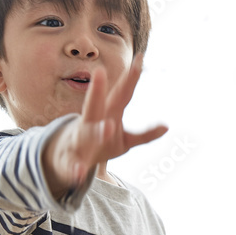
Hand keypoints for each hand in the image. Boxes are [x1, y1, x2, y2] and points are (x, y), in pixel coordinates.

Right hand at [43, 54, 166, 195]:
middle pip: (94, 105)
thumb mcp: (125, 140)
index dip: (131, 79)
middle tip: (100, 71)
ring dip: (97, 130)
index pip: (121, 95)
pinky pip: (73, 165)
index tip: (141, 59)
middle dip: (98, 91)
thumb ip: (144, 134)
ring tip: (108, 127)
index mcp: (106, 115)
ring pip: (86, 134)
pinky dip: (76, 170)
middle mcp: (90, 123)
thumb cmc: (100, 144)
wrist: (68, 162)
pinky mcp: (71, 161)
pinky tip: (79, 175)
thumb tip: (167, 127)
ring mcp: (79, 141)